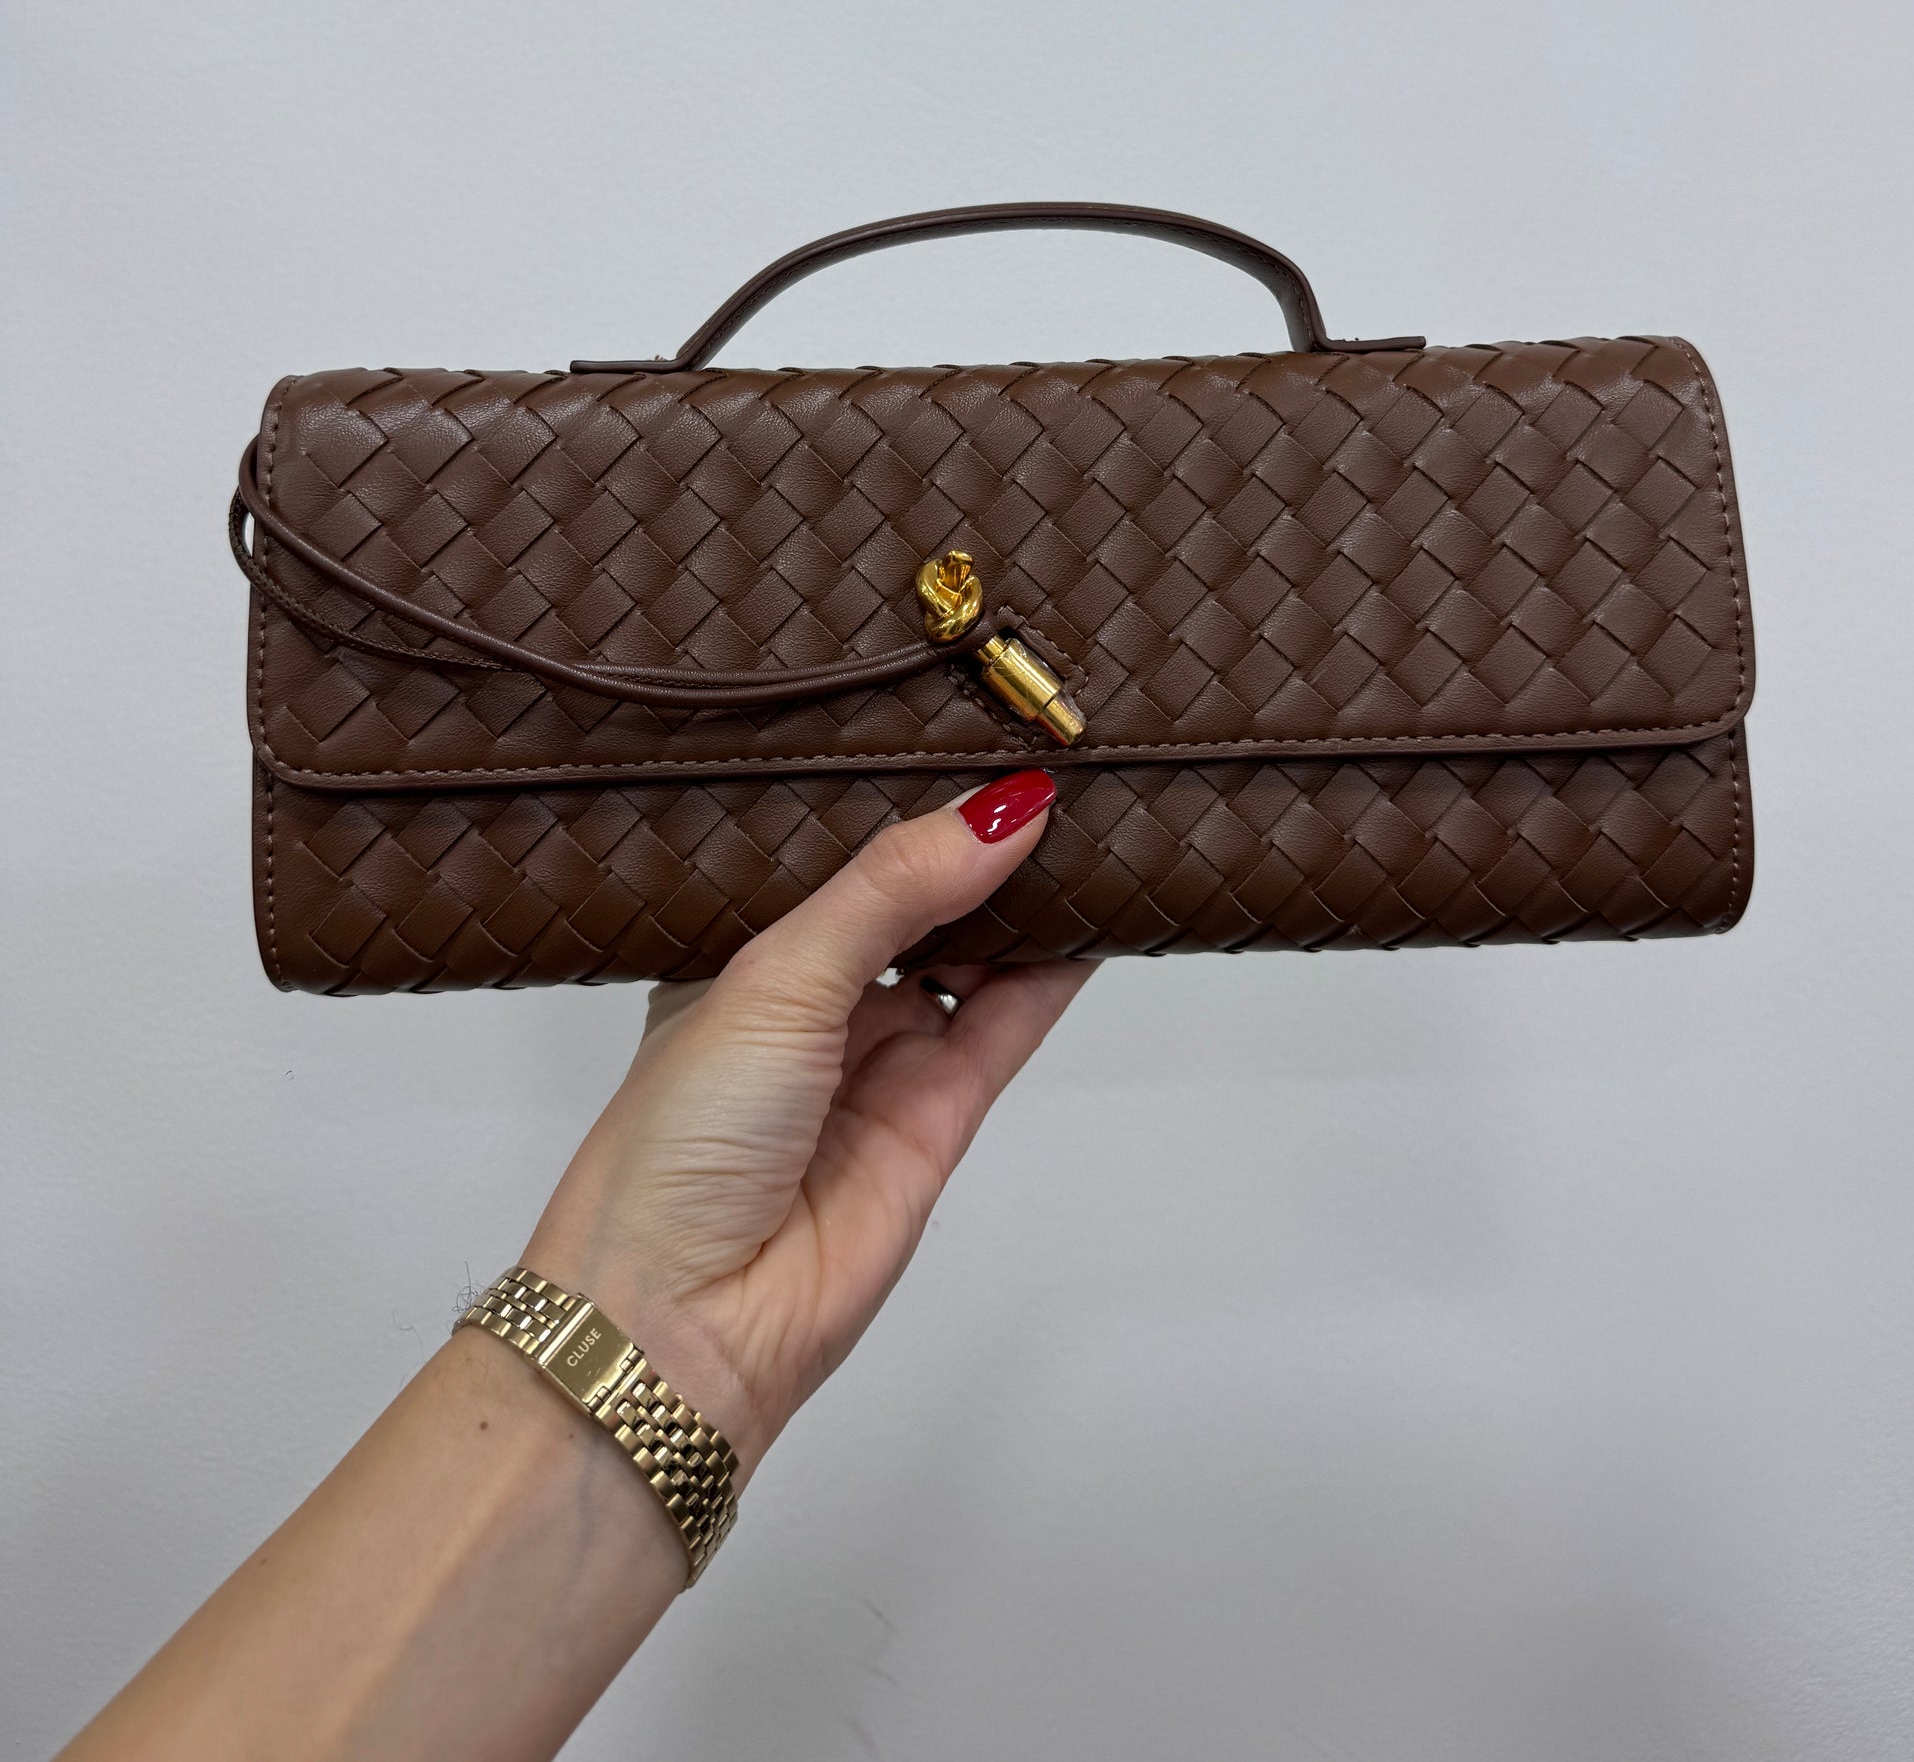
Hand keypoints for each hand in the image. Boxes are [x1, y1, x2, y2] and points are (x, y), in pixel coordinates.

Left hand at [520, 770, 1089, 1471]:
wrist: (683, 1323)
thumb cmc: (680, 1141)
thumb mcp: (776, 978)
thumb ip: (892, 889)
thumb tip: (1003, 810)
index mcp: (740, 954)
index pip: (837, 856)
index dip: (902, 803)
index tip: (972, 731)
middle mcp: (811, 1002)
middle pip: (915, 901)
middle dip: (974, 845)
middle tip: (1048, 763)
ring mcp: (878, 1059)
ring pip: (970, 955)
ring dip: (1021, 898)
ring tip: (1087, 816)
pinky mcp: (938, 1117)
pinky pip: (1006, 1022)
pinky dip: (1052, 969)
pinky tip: (1092, 907)